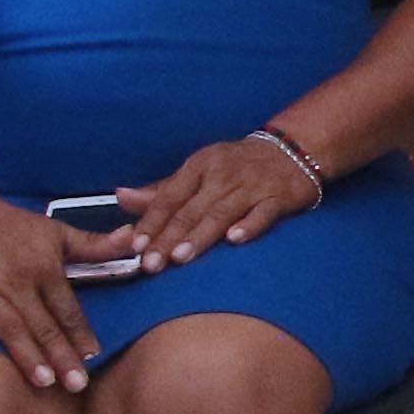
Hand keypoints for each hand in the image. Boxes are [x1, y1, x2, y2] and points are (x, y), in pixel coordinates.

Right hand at [0, 189, 97, 389]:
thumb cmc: (9, 223)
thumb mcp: (55, 230)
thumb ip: (94, 244)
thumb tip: (133, 239)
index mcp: (43, 268)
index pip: (67, 307)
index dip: (81, 333)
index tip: (94, 357)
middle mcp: (16, 280)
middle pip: (43, 324)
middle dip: (61, 356)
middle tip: (77, 385)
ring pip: (9, 325)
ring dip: (26, 353)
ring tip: (43, 381)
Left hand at [114, 131, 321, 269]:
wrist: (292, 149)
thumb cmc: (238, 164)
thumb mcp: (198, 170)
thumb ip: (161, 190)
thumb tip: (121, 197)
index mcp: (199, 166)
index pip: (169, 197)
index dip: (151, 221)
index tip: (135, 245)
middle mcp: (223, 174)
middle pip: (191, 210)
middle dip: (169, 238)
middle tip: (151, 264)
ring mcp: (251, 186)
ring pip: (221, 213)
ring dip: (200, 236)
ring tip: (180, 257)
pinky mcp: (278, 196)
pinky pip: (263, 213)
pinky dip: (249, 225)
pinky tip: (235, 239)